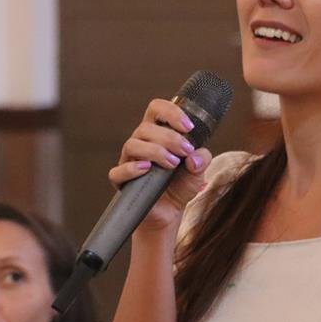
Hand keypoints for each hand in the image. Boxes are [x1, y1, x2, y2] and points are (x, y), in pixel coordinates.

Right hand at [108, 98, 212, 231]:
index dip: (171, 112)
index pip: (157, 109)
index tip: (188, 127)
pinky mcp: (122, 181)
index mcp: (158, 132)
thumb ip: (202, 159)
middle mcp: (141, 142)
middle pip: (146, 127)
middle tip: (185, 151)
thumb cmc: (181, 184)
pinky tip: (147, 169)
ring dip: (155, 151)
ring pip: (132, 145)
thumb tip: (194, 157)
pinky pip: (118, 171)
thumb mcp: (199, 170)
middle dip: (170, 138)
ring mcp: (129, 160)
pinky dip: (132, 168)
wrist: (170, 212)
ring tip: (172, 164)